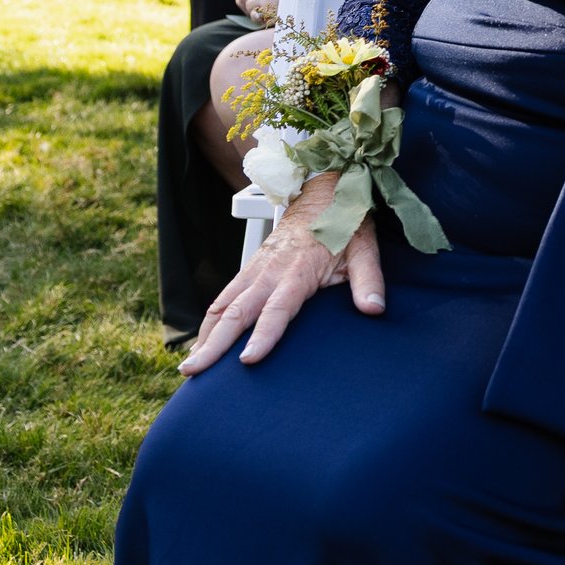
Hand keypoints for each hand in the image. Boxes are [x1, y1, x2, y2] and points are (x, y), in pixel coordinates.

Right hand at [180, 171, 383, 375]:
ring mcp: (255, 269)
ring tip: (190, 368)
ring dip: (205, 336)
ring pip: (222, 306)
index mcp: (298, 269)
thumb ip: (369, 280)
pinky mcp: (249, 270)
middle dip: (215, 344)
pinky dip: (209, 323)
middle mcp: (269, 271)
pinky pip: (223, 299)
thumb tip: (374, 309)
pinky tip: (201, 346)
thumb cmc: (345, 223)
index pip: (278, 307)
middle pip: (237, 311)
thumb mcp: (365, 248)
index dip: (264, 334)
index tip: (248, 359)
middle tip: (194, 372)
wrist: (323, 192)